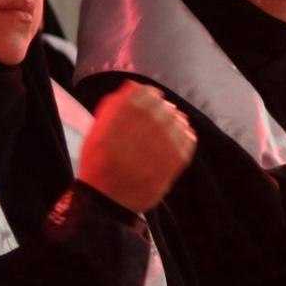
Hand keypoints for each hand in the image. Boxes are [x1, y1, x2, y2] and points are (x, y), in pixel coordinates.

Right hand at [77, 84, 195, 211]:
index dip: (146, 96)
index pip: (145, 91)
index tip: (145, 103)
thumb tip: (133, 85)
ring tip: (164, 132)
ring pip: (178, 119)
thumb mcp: (96, 131)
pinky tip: (175, 141)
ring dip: (172, 122)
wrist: (108, 200)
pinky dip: (184, 136)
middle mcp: (146, 122)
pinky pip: (189, 137)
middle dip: (159, 110)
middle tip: (155, 120)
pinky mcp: (178, 158)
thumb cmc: (99, 164)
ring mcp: (165, 140)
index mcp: (124, 113)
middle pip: (163, 104)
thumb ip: (113, 106)